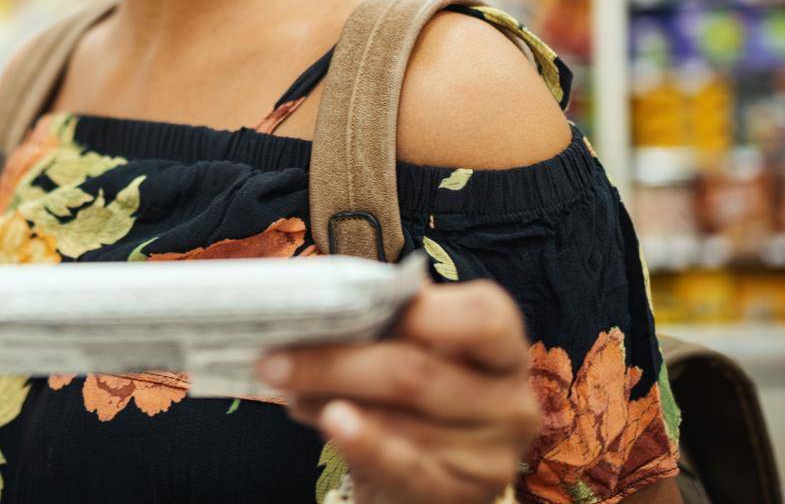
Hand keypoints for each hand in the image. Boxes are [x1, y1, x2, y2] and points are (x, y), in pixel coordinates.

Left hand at [257, 281, 539, 503]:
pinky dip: (361, 442)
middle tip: (273, 356)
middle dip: (336, 362)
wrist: (427, 470)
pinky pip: (405, 467)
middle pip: (419, 373)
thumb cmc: (416, 387)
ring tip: (286, 387)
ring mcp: (492, 454)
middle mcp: (510, 399)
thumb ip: (385, 321)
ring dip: (330, 401)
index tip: (351, 303)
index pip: (481, 318)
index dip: (419, 310)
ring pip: (402, 420)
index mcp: (502, 344)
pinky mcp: (464, 495)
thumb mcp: (412, 346)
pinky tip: (328, 422)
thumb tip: (319, 299)